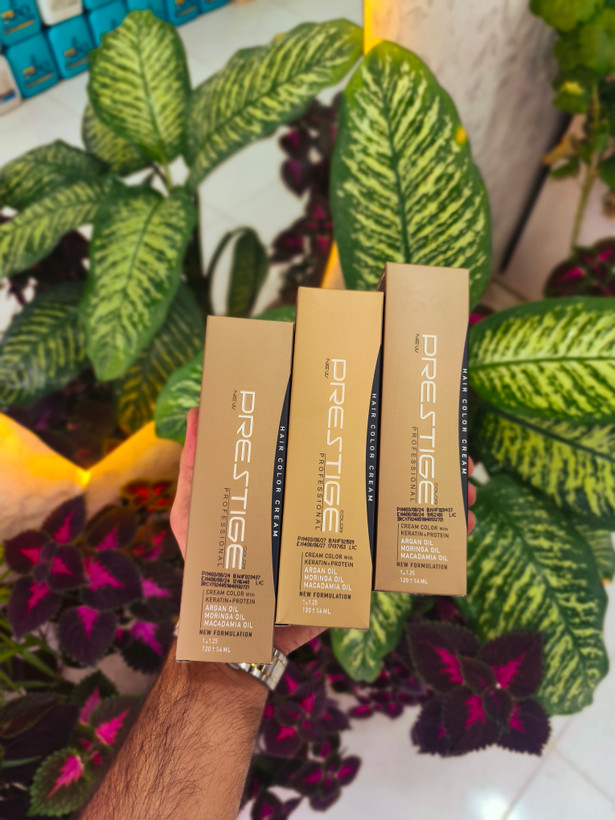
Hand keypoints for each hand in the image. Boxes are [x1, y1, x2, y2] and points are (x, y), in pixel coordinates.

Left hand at [170, 408, 477, 655]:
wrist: (238, 635)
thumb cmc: (211, 569)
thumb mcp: (197, 513)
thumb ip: (198, 468)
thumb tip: (201, 410)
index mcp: (291, 481)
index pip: (327, 442)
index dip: (357, 421)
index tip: (383, 395)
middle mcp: (323, 501)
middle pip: (371, 469)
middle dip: (410, 453)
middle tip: (439, 437)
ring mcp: (343, 533)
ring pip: (395, 505)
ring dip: (433, 491)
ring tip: (462, 479)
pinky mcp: (357, 566)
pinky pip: (400, 549)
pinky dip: (434, 538)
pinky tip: (461, 524)